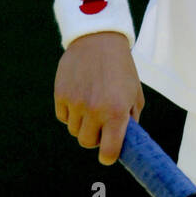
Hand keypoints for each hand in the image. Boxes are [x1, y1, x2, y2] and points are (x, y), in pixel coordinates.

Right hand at [54, 32, 143, 164]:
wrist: (99, 40)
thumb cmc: (122, 69)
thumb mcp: (134, 93)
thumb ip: (131, 120)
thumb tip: (124, 143)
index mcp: (117, 112)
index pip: (108, 151)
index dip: (108, 157)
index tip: (108, 155)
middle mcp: (94, 111)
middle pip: (87, 143)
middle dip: (95, 137)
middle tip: (102, 124)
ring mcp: (75, 103)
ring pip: (74, 131)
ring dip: (83, 124)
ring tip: (92, 105)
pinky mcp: (61, 95)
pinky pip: (63, 117)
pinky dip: (70, 113)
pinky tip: (80, 96)